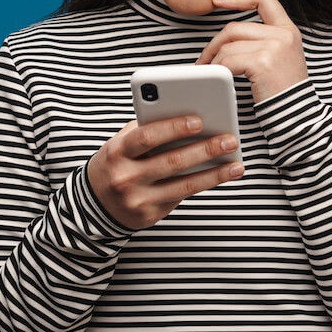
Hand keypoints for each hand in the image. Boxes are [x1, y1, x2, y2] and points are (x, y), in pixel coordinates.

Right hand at [87, 115, 245, 230]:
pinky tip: (224, 175)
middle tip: (229, 139)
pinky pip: (183, 196)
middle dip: (204, 150)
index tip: (199, 120)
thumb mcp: (121, 144)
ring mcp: (138, 199)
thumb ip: (147, 130)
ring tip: (236, 163)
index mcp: (117, 152)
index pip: (146, 137)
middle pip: (171, 162)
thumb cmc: (116, 163)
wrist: (95, 204)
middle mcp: (126, 177)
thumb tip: (187, 116)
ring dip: (214, 173)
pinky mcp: (150, 215)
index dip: (172, 128)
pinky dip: (206, 184)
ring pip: (183, 184)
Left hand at [193, 0, 308, 105]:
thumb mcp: (282, 57)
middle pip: (235, 28)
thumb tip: (229, 35)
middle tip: (204, 59)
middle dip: (214, 44)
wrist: (298, 116)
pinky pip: (228, 61)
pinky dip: (218, 70)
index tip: (218, 0)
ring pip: (228, 46)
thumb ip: (264, 40)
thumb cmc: (284, 91)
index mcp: (288, 30)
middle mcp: (283, 35)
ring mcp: (274, 47)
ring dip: (213, 60)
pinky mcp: (262, 62)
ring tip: (211, 72)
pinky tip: (219, 78)